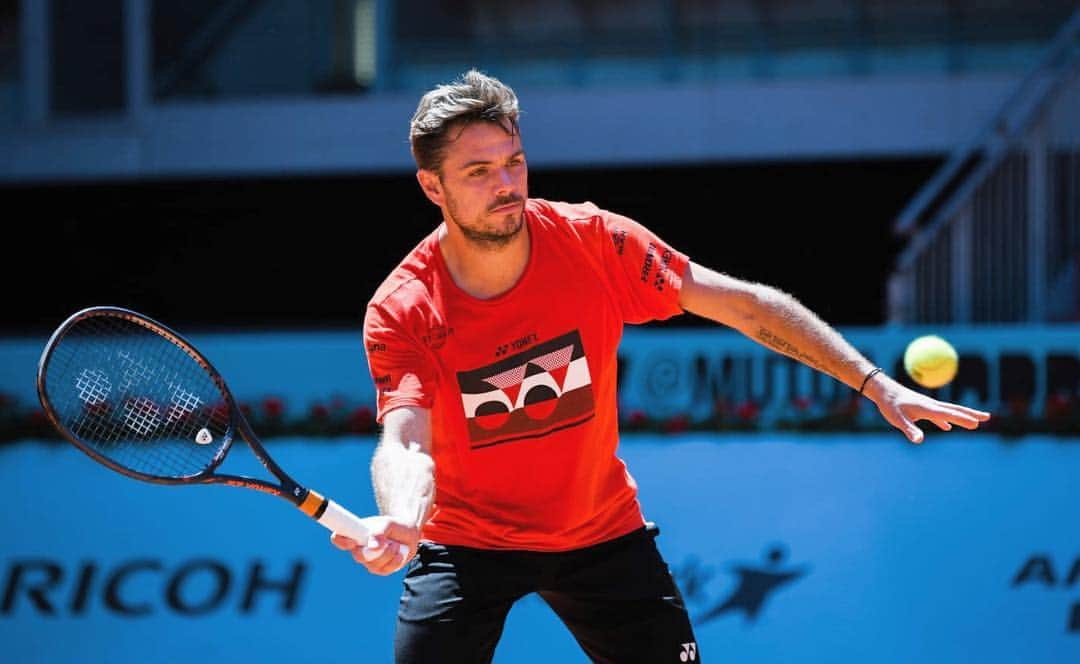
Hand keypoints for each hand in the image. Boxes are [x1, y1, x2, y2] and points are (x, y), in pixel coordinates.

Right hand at [329, 515, 419, 575]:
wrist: (409, 533)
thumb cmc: (394, 526)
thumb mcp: (388, 523)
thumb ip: (380, 532)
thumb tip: (372, 546)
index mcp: (355, 535)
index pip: (339, 538)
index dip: (341, 540)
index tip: (352, 541)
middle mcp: (359, 549)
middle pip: (357, 556)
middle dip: (374, 551)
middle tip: (386, 543)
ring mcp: (369, 562)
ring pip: (373, 564)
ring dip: (388, 553)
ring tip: (396, 544)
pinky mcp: (381, 570)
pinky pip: (385, 570)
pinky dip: (395, 561)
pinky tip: (399, 553)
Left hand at [863, 373, 990, 443]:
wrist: (883, 391)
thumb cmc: (889, 405)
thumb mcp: (897, 419)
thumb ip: (910, 430)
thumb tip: (920, 441)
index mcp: (927, 408)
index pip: (949, 415)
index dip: (962, 419)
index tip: (977, 424)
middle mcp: (931, 405)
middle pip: (955, 410)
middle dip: (971, 414)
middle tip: (988, 417)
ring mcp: (927, 406)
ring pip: (949, 411)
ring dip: (962, 416)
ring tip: (975, 422)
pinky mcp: (922, 408)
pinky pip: (938, 415)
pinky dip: (946, 420)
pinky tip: (947, 427)